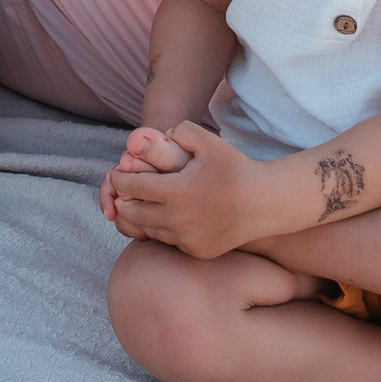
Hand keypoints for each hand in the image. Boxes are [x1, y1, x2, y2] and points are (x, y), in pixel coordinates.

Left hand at [106, 121, 261, 259]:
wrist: (264, 203)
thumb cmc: (235, 167)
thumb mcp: (207, 141)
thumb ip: (178, 130)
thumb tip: (154, 134)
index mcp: (176, 191)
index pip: (134, 186)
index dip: (121, 180)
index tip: (116, 174)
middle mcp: (178, 219)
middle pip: (135, 213)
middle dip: (124, 202)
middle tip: (119, 193)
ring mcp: (187, 239)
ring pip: (150, 230)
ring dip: (140, 217)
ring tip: (135, 205)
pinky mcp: (197, 251)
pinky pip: (169, 241)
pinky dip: (161, 230)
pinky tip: (160, 219)